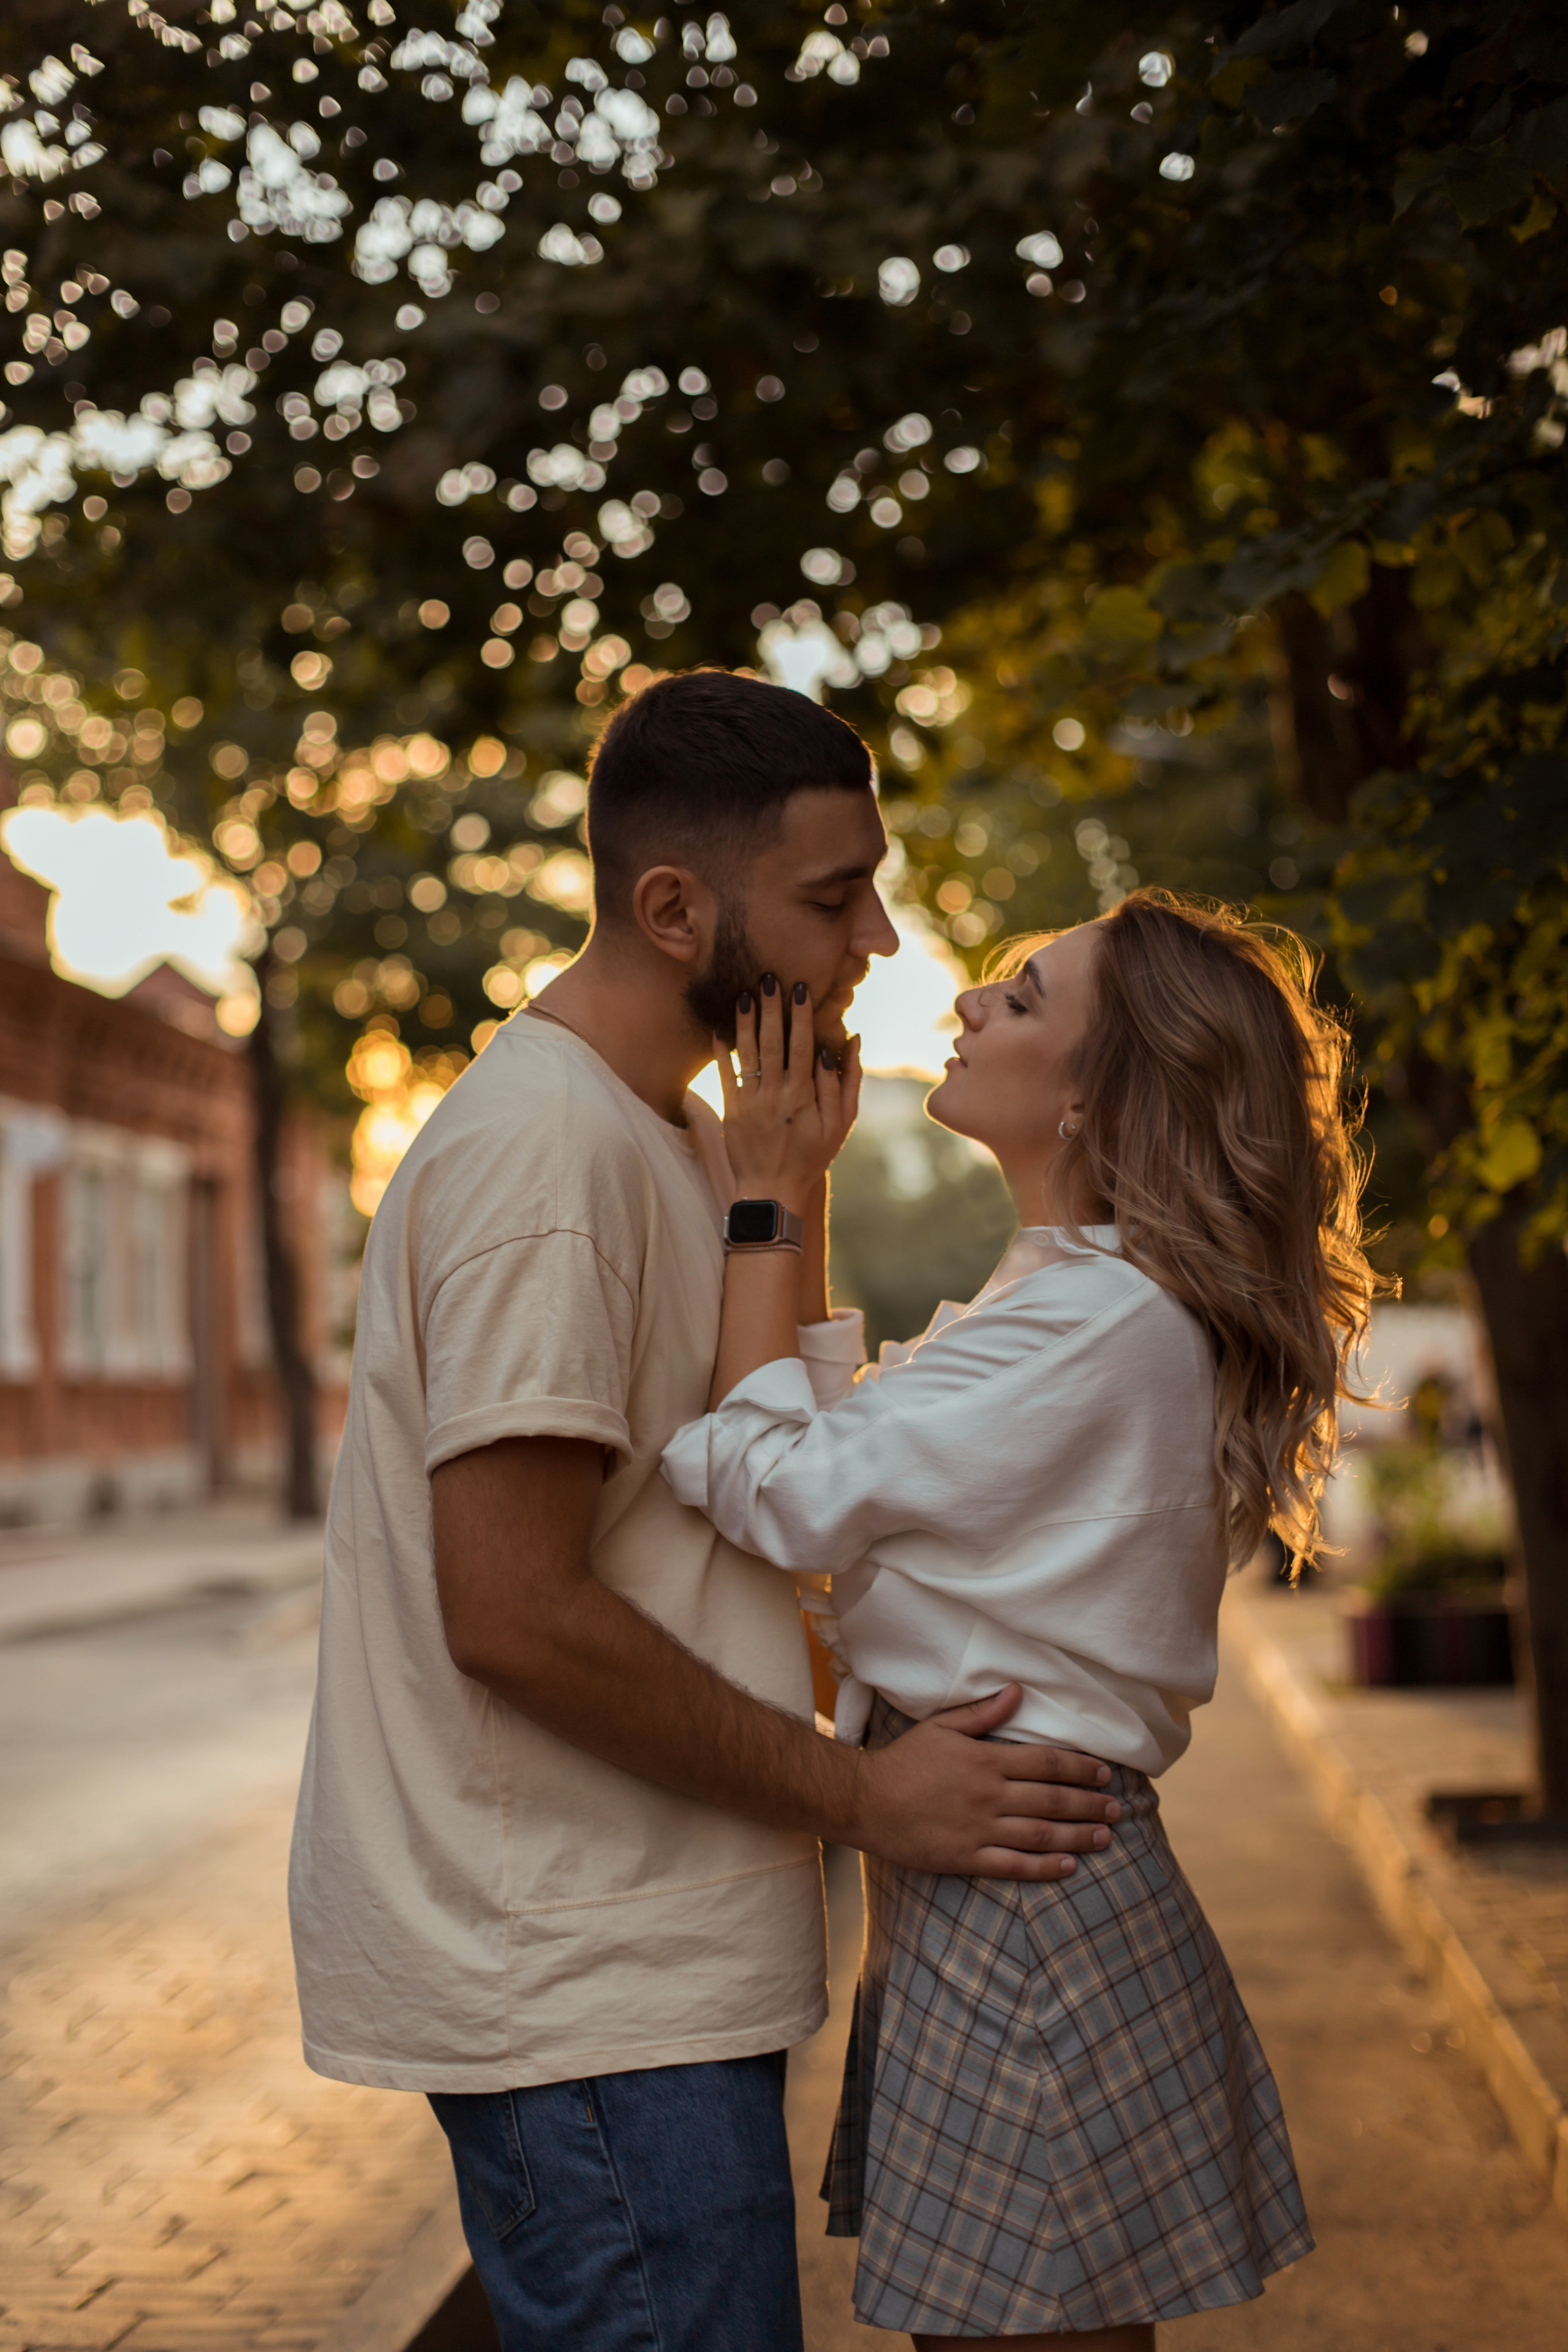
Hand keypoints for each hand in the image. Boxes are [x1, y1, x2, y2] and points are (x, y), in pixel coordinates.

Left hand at [715, 977, 860, 1205]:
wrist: (773, 1189)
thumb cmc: (812, 1156)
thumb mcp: (841, 1123)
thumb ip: (847, 1081)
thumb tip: (852, 1040)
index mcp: (803, 1095)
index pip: (802, 1045)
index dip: (801, 1015)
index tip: (800, 988)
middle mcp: (775, 1095)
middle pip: (772, 1043)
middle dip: (771, 1008)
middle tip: (768, 978)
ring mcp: (750, 1102)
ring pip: (747, 1054)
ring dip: (745, 1022)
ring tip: (744, 994)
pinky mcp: (731, 1110)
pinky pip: (724, 1075)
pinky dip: (721, 1051)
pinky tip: (719, 1027)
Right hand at [846, 1686, 1120, 1879]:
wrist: (864, 1800)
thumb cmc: (904, 1760)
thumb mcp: (942, 1727)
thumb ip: (983, 1713)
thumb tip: (1018, 1692)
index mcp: (986, 1760)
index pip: (1047, 1763)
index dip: (1081, 1769)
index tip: (1105, 1774)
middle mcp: (989, 1795)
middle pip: (1053, 1800)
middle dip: (1090, 1804)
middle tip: (1117, 1810)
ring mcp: (979, 1829)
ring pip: (1041, 1834)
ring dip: (1078, 1836)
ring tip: (1104, 1838)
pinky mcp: (966, 1857)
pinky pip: (1015, 1865)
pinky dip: (1045, 1867)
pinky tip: (1069, 1867)